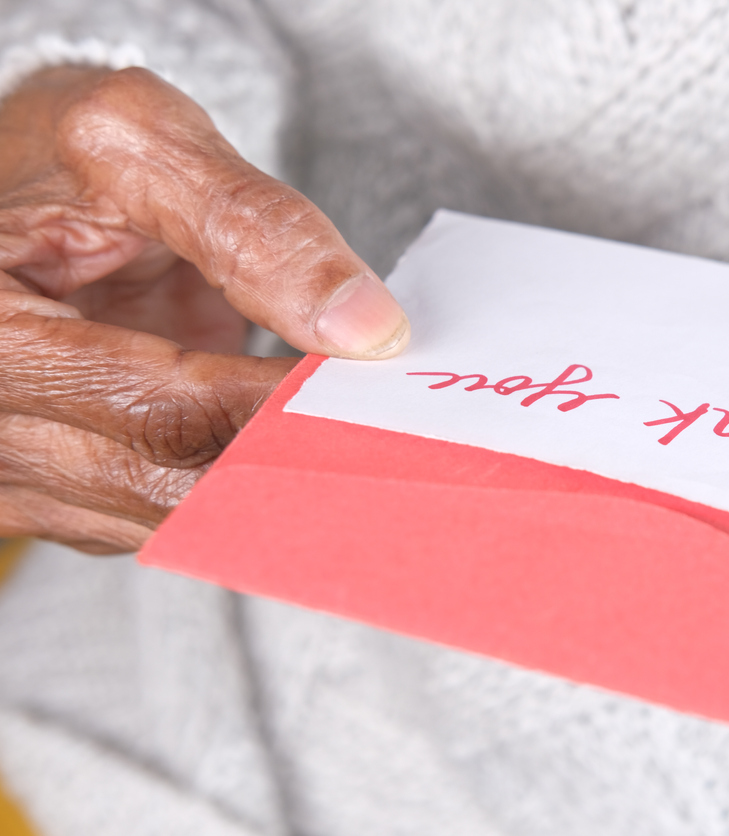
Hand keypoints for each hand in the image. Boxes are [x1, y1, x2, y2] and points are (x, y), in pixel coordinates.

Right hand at [0, 66, 408, 552]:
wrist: (8, 188)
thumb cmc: (49, 155)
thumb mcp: (142, 144)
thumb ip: (254, 226)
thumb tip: (364, 325)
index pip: (165, 408)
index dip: (282, 410)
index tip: (374, 397)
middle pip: (171, 487)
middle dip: (293, 464)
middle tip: (389, 437)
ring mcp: (20, 469)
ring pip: (172, 520)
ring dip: (275, 488)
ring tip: (359, 445)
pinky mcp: (63, 485)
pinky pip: (162, 512)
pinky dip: (240, 487)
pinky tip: (303, 455)